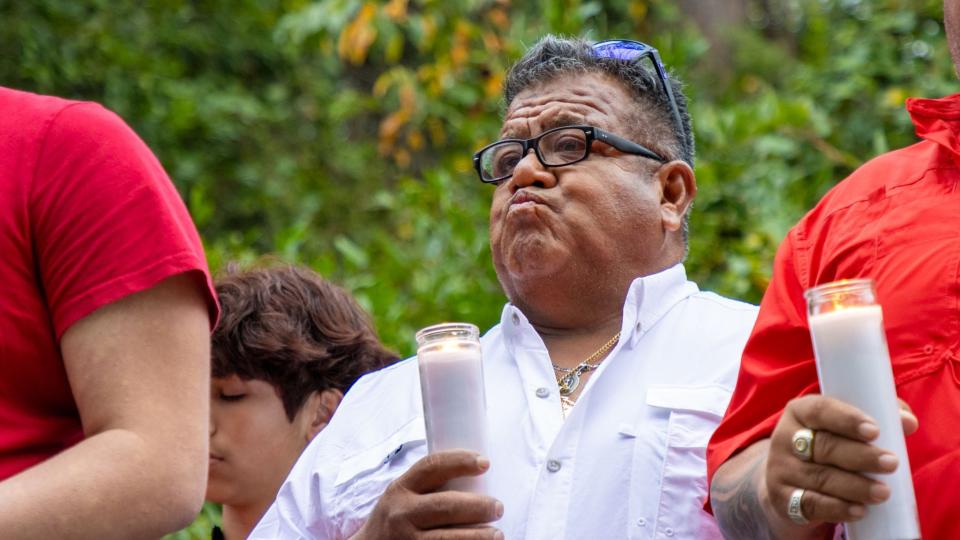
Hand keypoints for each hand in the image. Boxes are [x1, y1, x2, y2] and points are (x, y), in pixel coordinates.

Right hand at [352, 450, 503, 539]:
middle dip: (478, 506)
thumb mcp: (402, 498)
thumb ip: (428, 489)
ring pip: (448, 539)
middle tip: (498, 507)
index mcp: (401, 489)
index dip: (460, 461)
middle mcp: (402, 514)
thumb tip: (476, 480)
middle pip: (446, 505)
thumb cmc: (395, 520)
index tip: (484, 463)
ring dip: (478, 536)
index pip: (432, 467)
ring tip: (497, 534)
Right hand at [763, 395, 918, 527]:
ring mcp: (781, 469)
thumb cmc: (828, 443)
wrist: (789, 476)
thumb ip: (878, 416)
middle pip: (824, 446)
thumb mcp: (843, 425)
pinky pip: (810, 504)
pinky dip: (836, 508)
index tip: (875, 431)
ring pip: (820, 477)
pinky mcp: (782, 497)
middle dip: (860, 456)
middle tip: (891, 463)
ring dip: (854, 486)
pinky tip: (859, 510)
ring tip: (883, 492)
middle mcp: (785, 438)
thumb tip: (908, 422)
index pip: (820, 410)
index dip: (847, 419)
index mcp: (799, 412)